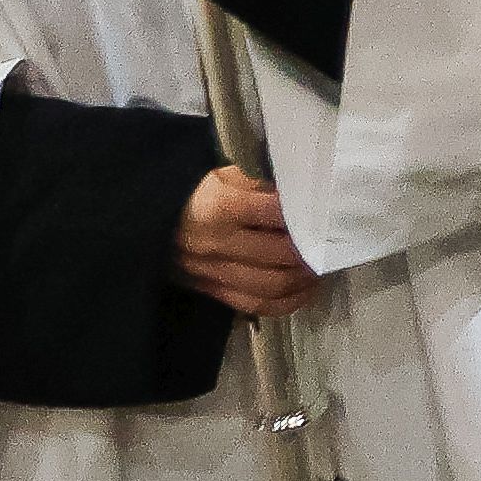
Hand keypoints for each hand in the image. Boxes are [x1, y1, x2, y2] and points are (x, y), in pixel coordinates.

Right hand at [171, 166, 318, 317]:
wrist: (150, 220)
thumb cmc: (196, 191)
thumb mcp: (227, 175)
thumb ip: (262, 186)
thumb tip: (302, 198)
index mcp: (220, 208)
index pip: (275, 213)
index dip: (305, 212)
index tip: (326, 210)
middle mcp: (217, 244)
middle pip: (279, 254)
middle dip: (310, 250)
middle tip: (329, 242)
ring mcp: (213, 273)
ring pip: (272, 286)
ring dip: (303, 279)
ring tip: (320, 266)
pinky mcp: (212, 293)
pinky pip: (257, 305)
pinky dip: (287, 302)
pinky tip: (304, 289)